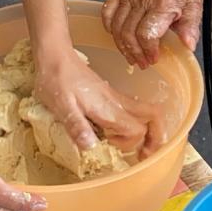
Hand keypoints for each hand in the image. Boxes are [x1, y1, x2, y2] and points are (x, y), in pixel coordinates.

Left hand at [34, 48, 167, 157]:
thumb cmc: (56, 79)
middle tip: (145, 153)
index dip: (130, 143)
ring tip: (137, 147)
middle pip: (153, 115)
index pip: (137, 129)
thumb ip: (77, 126)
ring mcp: (114, 97)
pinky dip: (134, 123)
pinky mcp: (108, 94)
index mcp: (107, 108)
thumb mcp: (61, 106)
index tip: (109, 144)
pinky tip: (114, 132)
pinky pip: (131, 110)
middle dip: (156, 136)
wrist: (55, 56)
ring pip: (144, 112)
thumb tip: (91, 148)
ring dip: (147, 130)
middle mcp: (116, 102)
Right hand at [102, 0, 202, 68]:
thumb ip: (190, 29)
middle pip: (129, 33)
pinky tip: (118, 37)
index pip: (147, 33)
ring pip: (117, 27)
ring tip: (132, 55)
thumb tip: (188, 45)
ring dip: (123, 46)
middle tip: (142, 62)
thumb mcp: (194, 14)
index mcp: (163, 2)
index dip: (148, 50)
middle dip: (135, 52)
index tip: (153, 59)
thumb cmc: (184, 1)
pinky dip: (109, 27)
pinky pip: (107, 12)